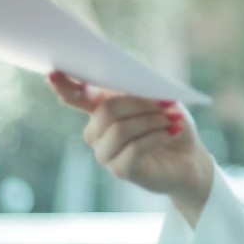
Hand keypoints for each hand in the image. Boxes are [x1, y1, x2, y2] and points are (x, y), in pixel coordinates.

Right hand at [48, 70, 213, 225]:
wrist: (189, 158)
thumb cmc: (170, 124)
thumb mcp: (160, 100)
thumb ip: (140, 90)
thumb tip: (131, 80)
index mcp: (101, 109)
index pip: (75, 97)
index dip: (64, 86)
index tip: (54, 73)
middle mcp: (97, 132)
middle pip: (106, 111)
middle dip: (140, 104)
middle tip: (168, 102)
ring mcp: (106, 153)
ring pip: (120, 129)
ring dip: (152, 121)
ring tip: (174, 118)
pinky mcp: (121, 170)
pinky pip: (134, 149)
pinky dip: (157, 136)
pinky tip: (172, 131)